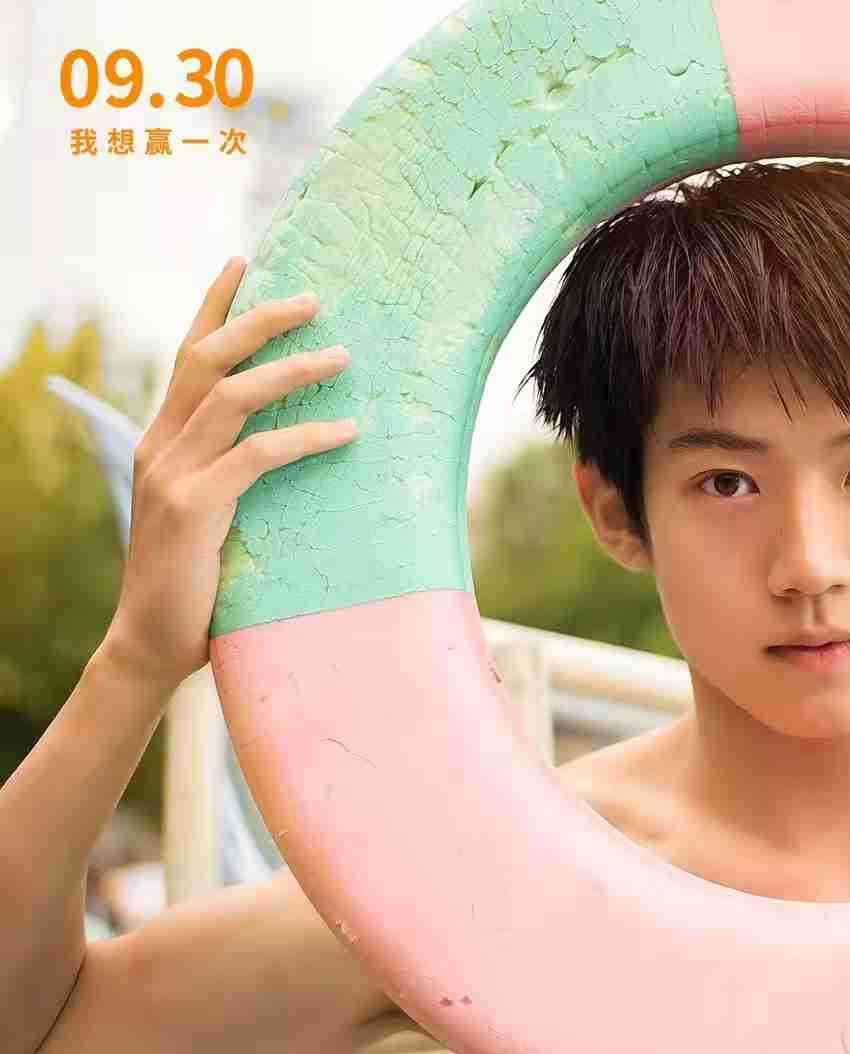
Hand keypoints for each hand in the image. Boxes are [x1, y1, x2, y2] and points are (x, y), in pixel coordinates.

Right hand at [102, 258, 356, 691]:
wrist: (152, 645)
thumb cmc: (197, 581)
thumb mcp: (213, 512)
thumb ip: (236, 472)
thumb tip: (296, 442)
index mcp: (165, 440)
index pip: (188, 356)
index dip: (215, 305)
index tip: (245, 262)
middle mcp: (162, 446)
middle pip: (206, 358)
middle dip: (257, 320)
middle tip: (313, 298)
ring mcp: (174, 475)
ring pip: (231, 396)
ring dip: (290, 370)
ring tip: (342, 356)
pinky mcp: (195, 509)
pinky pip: (256, 457)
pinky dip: (305, 439)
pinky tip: (347, 433)